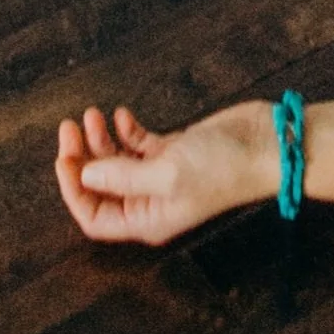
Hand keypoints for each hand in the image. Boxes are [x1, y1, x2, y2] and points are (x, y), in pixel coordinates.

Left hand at [55, 99, 268, 245]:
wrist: (269, 146)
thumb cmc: (223, 168)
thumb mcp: (167, 173)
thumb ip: (122, 176)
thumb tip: (84, 175)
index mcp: (146, 219)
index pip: (94, 215)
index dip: (73, 190)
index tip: (64, 158)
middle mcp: (150, 200)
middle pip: (101, 186)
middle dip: (82, 158)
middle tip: (69, 128)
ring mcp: (163, 174)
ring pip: (117, 162)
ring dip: (101, 139)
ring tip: (93, 114)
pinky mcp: (176, 150)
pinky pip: (140, 144)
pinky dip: (127, 130)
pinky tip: (122, 115)